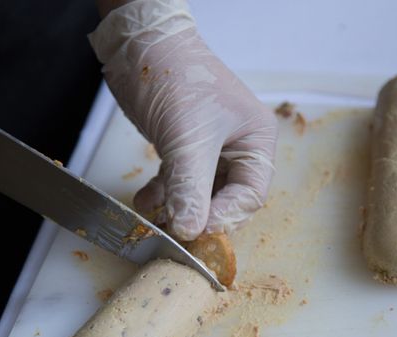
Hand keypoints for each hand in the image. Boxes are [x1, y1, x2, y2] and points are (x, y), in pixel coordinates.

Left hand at [90, 0, 276, 240]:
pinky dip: (162, 195)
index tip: (197, 231)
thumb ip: (190, 187)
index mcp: (256, 140)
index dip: (225, 217)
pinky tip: (146, 201)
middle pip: (227, 199)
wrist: (140, 45)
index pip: (250, 195)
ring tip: (157, 216)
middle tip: (177, 230)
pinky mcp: (184, 149)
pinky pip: (178, 182)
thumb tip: (191, 230)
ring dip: (178, 207)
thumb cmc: (177, 77)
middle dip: (200, 215)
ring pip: (199, 194)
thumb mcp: (188, 138)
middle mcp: (238, 147)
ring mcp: (210, 149)